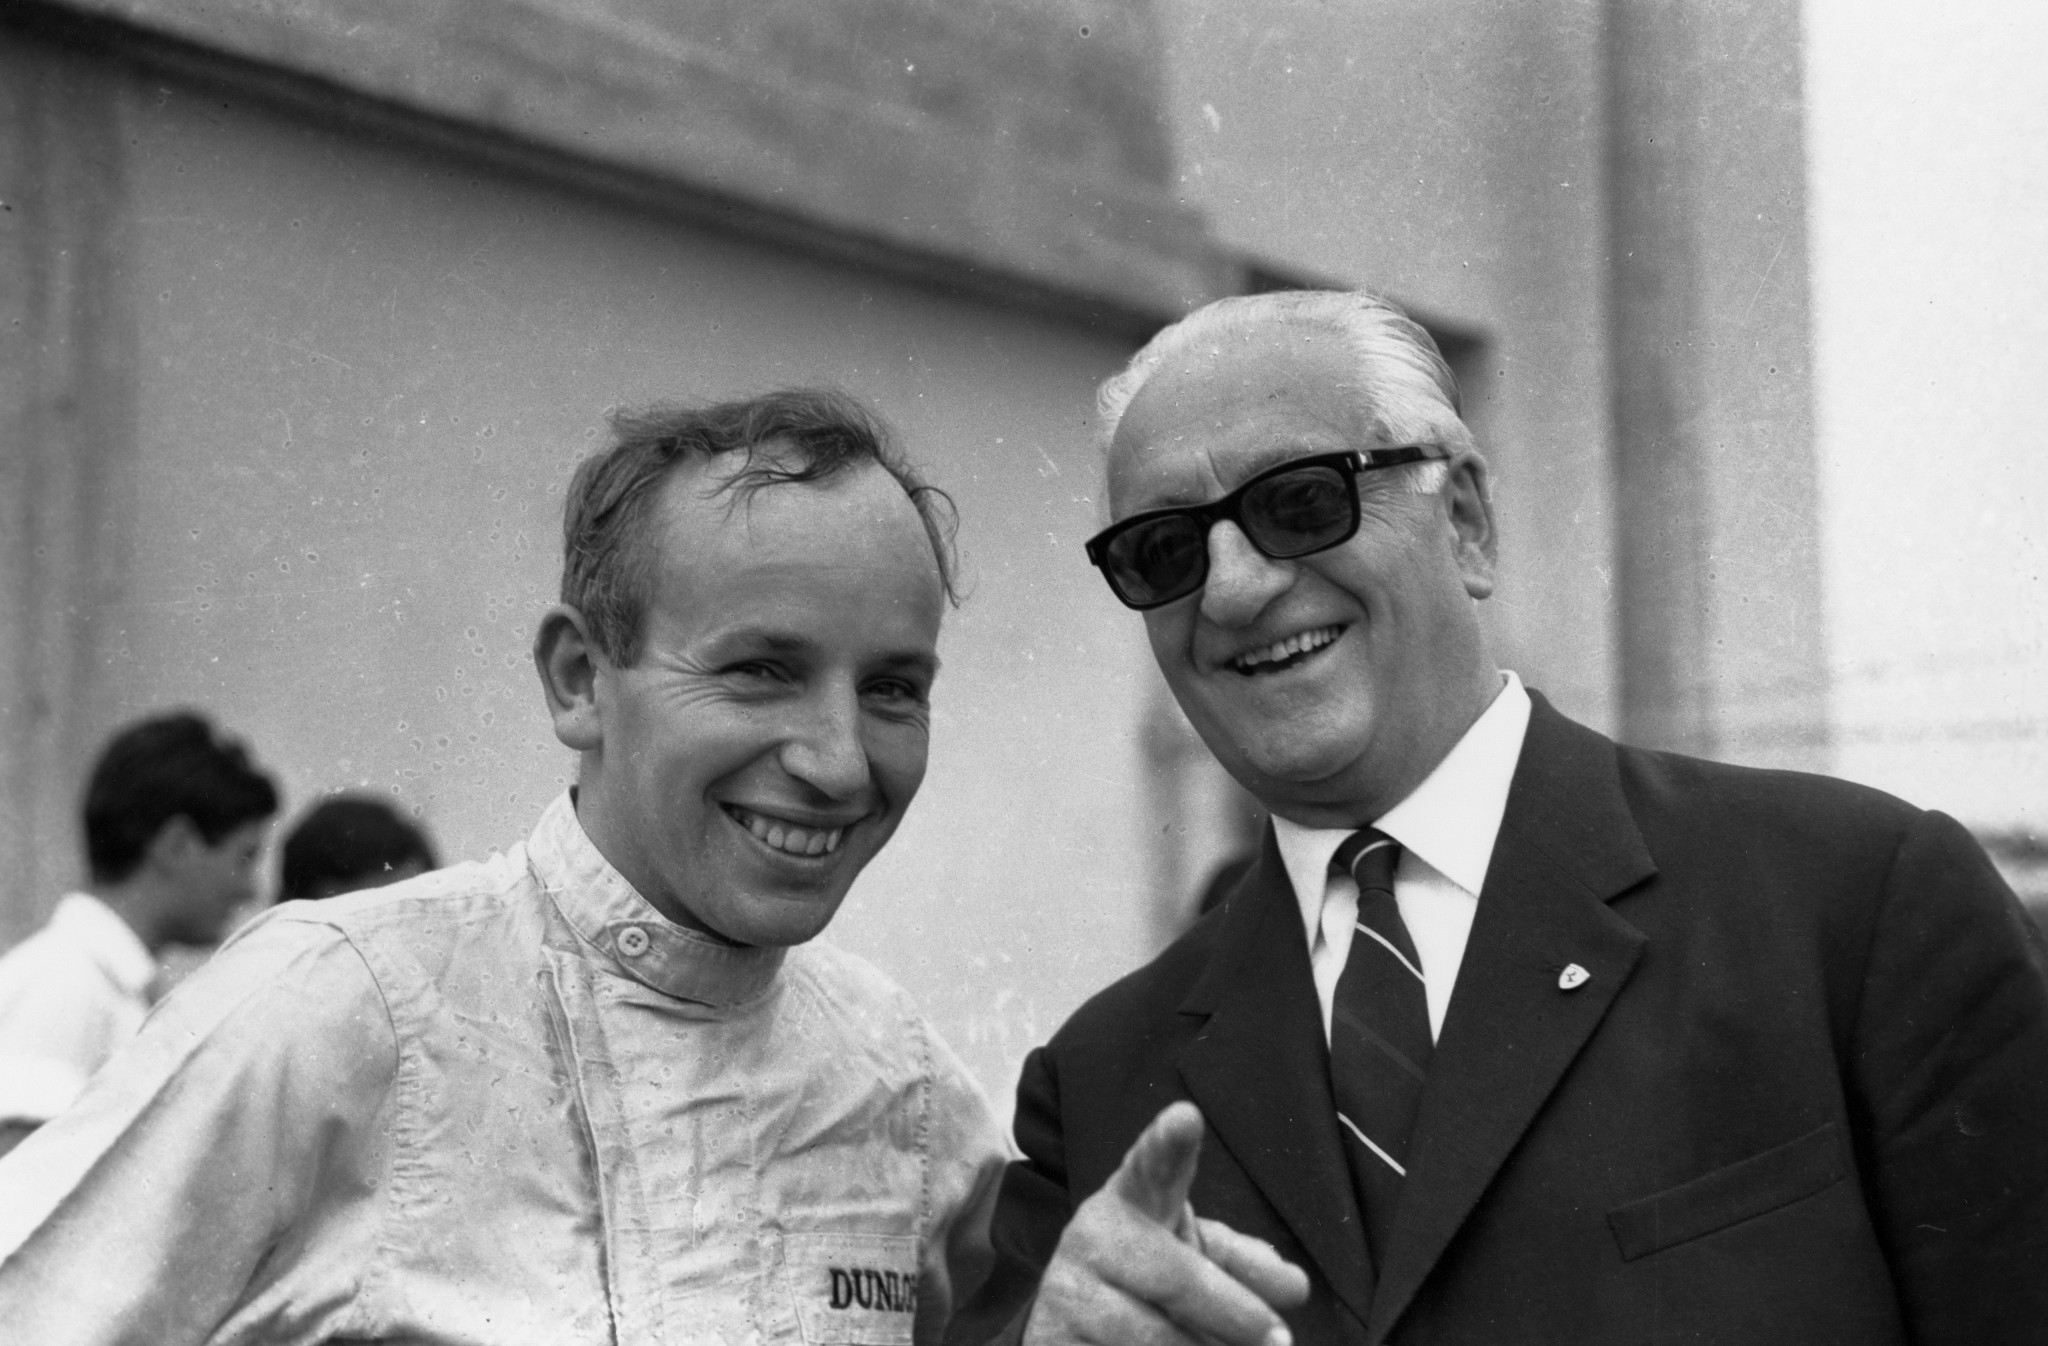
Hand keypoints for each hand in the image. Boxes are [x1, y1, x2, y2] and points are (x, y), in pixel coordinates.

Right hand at [1023, 1102, 1308, 1345]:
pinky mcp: (1052, 1338)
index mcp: (1134, 1199)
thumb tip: (1295, 1287)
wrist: (1070, 1324)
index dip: (1168, 1144)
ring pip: (1153, 1337)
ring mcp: (1065, 1289)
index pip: (1151, 1165)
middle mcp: (1093, 1234)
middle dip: (1233, 1313)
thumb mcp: (1196, 1260)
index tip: (1186, 1118)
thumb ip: (1245, 1265)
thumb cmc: (1147, 1279)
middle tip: (1280, 1340)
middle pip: (1174, 1276)